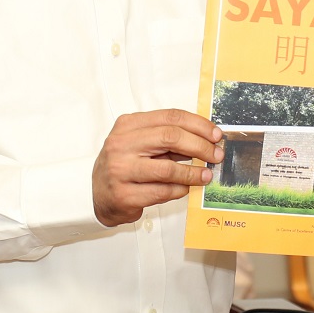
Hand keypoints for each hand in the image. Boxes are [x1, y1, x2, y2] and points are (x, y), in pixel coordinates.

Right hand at [92, 109, 222, 226]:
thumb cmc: (126, 165)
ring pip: (168, 168)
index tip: (216, 135)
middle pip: (170, 137)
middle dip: (200, 146)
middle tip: (216, 155)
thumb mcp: (142, 143)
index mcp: (128, 125)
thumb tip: (208, 139)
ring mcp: (120, 170)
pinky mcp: (124, 195)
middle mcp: (121, 144)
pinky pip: (162, 191)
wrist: (98, 195)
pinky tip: (187, 188)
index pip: (171, 117)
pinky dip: (180, 189)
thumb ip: (168, 138)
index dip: (199, 125)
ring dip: (193, 172)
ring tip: (207, 175)